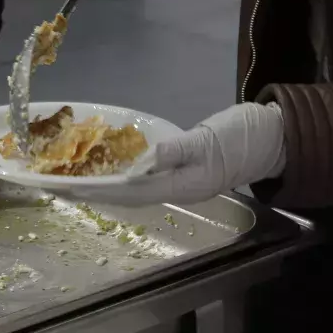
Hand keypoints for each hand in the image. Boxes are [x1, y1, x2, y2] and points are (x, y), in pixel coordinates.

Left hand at [50, 103, 285, 206]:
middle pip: (127, 194)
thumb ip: (179, 150)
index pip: (131, 192)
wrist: (270, 137)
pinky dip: (124, 174)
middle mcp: (175, 189)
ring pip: (134, 188)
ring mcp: (179, 181)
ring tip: (77, 181)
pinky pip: (145, 176)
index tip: (72, 189)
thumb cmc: (242, 138)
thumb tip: (149, 159)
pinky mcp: (181, 169)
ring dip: (106, 185)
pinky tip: (110, 168)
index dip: (101, 191)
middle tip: (62, 187)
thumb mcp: (209, 140)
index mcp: (181, 187)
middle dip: (95, 191)